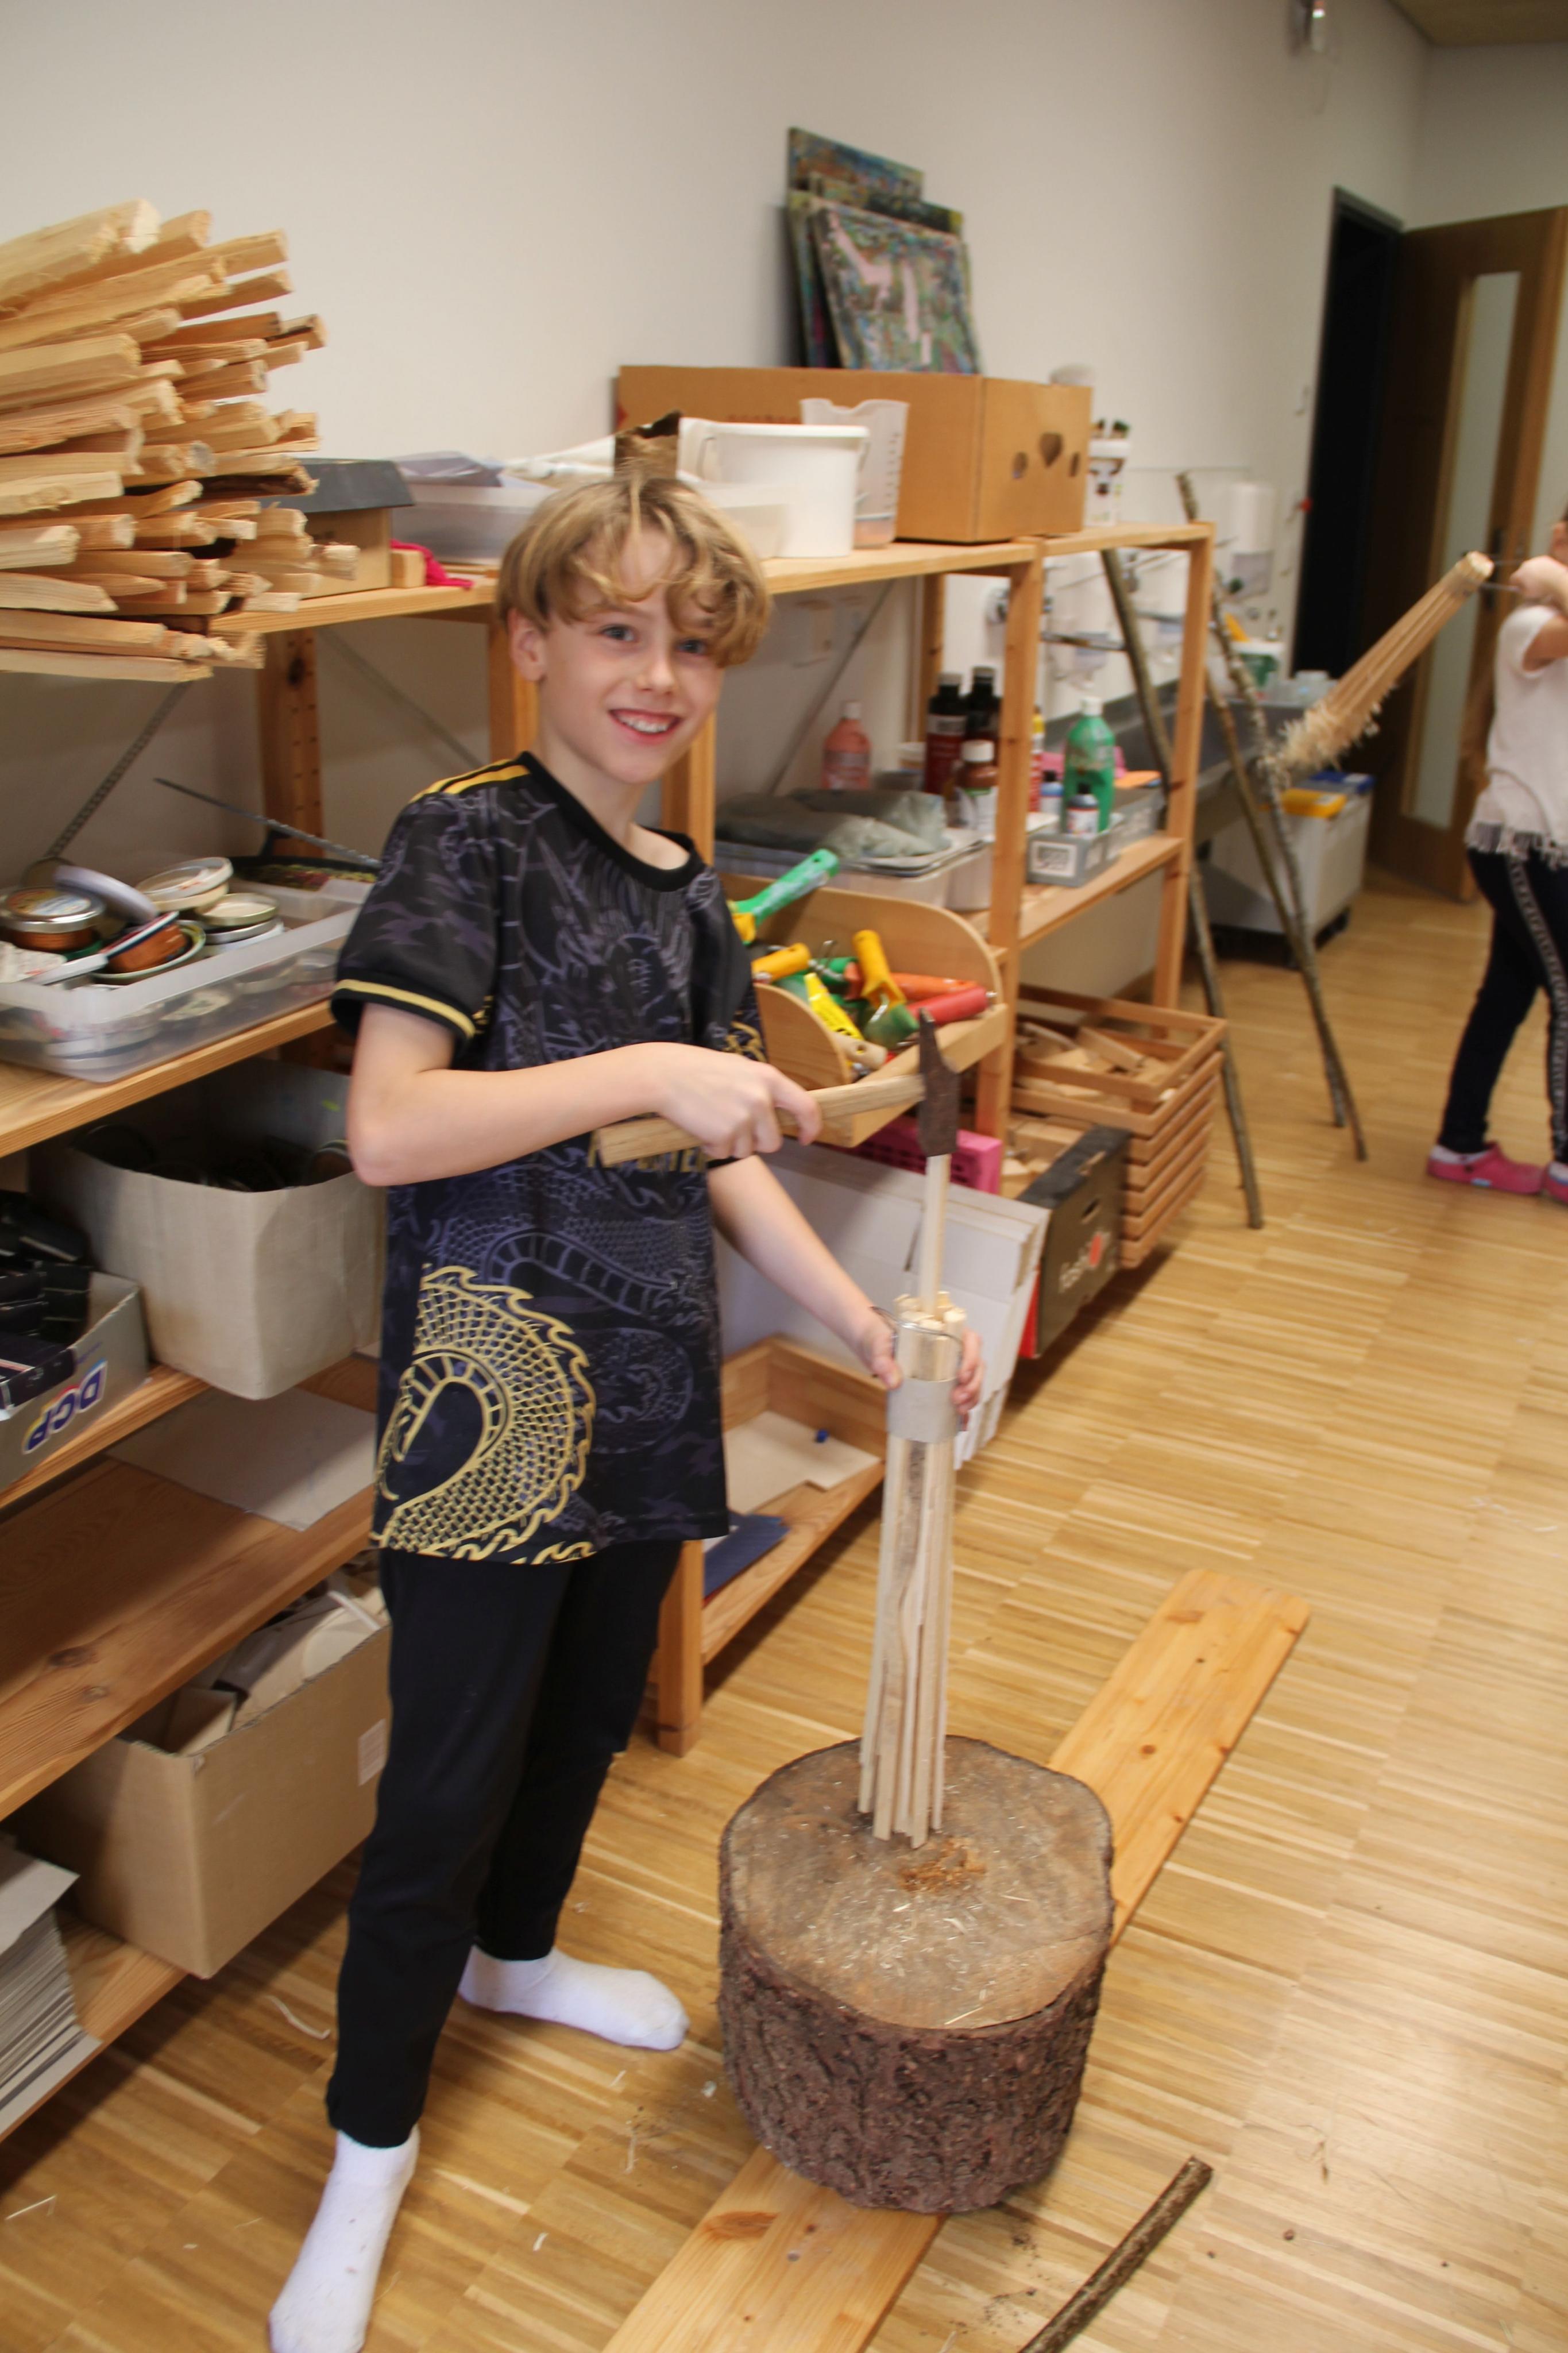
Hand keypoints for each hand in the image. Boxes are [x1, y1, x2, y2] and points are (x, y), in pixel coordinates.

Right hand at [647, 1043, 820, 1158]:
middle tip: (732, 1127)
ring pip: (747, 1151)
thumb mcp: (738, 1069)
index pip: (806, 1107)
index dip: (811, 1127)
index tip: (806, 1138)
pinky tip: (700, 1126)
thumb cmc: (696, 1069)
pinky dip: (712, 1146)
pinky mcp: (725, 1135)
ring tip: (711, 1120)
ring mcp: (744, 1118)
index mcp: (769, 1078)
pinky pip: (724, 1153)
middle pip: (773, 1142)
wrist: (663, 1075)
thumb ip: (761, 1089)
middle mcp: (761, 1099)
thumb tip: (776, 1112)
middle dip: (755, 1142)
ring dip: (730, 1144)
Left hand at [854, 1304, 984, 1425]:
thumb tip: (893, 1383)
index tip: (961, 1376)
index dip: (972, 1358)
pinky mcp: (940, 1384)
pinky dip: (962, 1411)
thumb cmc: (876, 1337)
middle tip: (957, 1400)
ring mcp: (948, 1368)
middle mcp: (951, 1349)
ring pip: (972, 1381)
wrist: (870, 1346)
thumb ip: (882, 1359)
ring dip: (971, 1397)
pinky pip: (959, 1397)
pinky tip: (960, 1424)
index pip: (970, 1340)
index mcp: (942, 1332)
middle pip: (976, 1365)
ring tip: (958, 1410)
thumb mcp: (876, 1344)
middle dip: (973, 1385)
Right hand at [1511, 555, 1567, 614]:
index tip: (1518, 587)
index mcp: (1519, 574)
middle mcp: (1525, 565)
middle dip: (1523, 577)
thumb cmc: (1542, 589)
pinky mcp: (1543, 558)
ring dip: (1532, 572)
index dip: (1515, 584)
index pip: (1512, 579)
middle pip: (1521, 571)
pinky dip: (1540, 568)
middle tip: (1529, 584)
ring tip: (1539, 580)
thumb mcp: (1528, 595)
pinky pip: (1539, 564)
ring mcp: (1534, 561)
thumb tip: (1520, 587)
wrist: (1557, 580)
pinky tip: (1545, 575)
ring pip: (1530, 567)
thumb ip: (1521, 591)